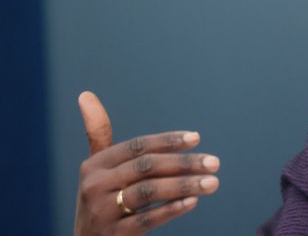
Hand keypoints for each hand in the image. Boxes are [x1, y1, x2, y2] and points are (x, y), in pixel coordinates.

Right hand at [74, 91, 219, 234]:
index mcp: (95, 165)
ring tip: (213, 182)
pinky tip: (193, 202)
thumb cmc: (100, 200)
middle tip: (215, 162)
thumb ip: (98, 134)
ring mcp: (101, 212)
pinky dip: (171, 209)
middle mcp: (94, 186)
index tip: (197, 138)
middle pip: (147, 167)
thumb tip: (85, 94)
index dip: (168, 141)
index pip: (137, 146)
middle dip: (184, 163)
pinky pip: (146, 220)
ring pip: (149, 192)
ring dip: (185, 185)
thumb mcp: (97, 169)